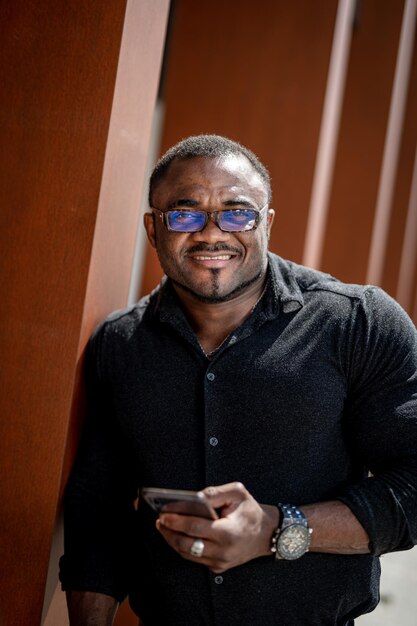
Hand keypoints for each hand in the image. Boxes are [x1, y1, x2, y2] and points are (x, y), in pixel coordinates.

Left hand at [156, 482, 278, 572]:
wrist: (267, 533)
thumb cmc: (251, 511)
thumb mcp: (237, 492)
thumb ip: (214, 493)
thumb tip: (193, 497)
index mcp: (228, 532)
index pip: (194, 527)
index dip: (176, 520)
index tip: (163, 512)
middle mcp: (223, 551)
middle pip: (186, 544)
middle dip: (169, 532)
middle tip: (159, 520)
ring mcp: (220, 562)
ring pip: (188, 554)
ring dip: (172, 540)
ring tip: (163, 527)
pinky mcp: (218, 567)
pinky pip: (195, 559)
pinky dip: (183, 547)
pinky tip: (176, 535)